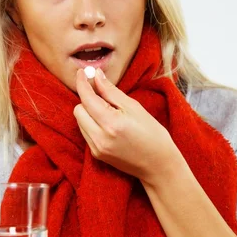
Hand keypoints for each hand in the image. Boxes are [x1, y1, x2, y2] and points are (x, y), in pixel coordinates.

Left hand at [73, 68, 180, 185]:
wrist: (158, 164)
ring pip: (79, 121)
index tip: (81, 72)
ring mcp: (96, 148)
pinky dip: (91, 124)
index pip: (87, 98)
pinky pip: (85, 133)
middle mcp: (99, 137)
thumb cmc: (152, 134)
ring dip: (88, 112)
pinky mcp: (96, 154)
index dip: (82, 83)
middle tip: (102, 96)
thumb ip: (111, 91)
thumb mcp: (134, 107)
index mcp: (111, 123)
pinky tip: (107, 124)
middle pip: (78, 110)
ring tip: (108, 112)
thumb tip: (96, 75)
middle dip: (87, 100)